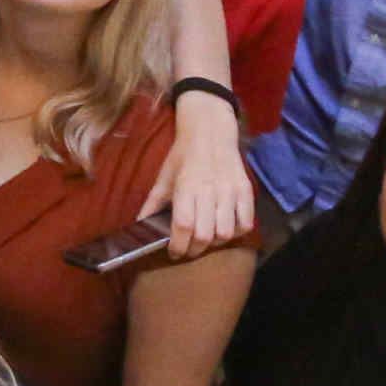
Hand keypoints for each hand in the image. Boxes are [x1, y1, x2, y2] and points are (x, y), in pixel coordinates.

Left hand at [141, 84, 254, 259]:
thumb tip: (139, 225)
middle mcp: (210, 190)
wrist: (210, 132)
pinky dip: (235, 233)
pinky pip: (245, 223)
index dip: (179, 245)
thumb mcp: (164, 176)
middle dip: (194, 249)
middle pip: (205, 235)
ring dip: (214, 243)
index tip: (174, 252)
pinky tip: (224, 229)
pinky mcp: (246, 191)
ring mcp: (230, 191)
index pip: (183, 225)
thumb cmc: (183, 156)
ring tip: (205, 240)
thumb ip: (152, 203)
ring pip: (225, 233)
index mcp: (186, 186)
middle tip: (188, 249)